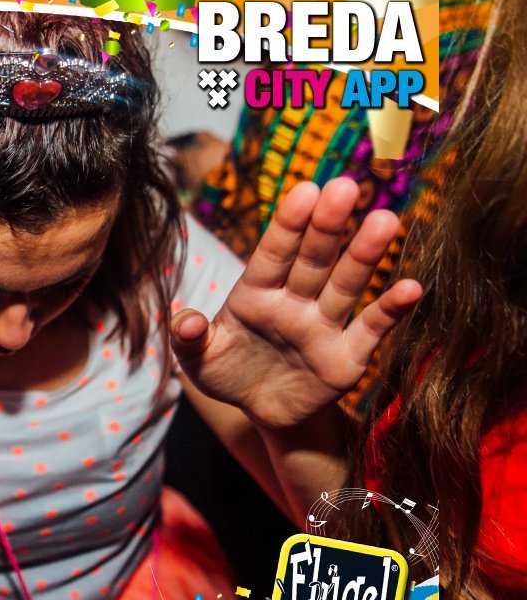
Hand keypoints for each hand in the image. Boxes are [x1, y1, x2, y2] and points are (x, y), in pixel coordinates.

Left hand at [171, 178, 422, 429]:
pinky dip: (392, 309)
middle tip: (346, 186)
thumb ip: (189, 338)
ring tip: (386, 219)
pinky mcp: (347, 356)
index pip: (273, 254)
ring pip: (345, 284)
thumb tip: (187, 321)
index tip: (306, 190)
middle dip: (328, 226)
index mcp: (255, 294)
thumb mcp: (198, 360)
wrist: (262, 413)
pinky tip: (412, 287)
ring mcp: (323, 326)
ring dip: (365, 254)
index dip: (288, 225)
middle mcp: (293, 302)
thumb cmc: (228, 374)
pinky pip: (371, 328)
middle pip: (313, 259)